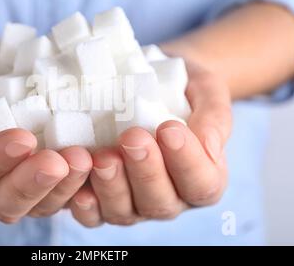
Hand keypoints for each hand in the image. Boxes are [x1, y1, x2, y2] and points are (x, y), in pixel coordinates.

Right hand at [0, 40, 92, 222]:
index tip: (22, 137)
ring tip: (84, 159)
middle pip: (6, 202)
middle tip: (58, 161)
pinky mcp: (56, 182)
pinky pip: (70, 195)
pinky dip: (86, 185)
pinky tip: (101, 164)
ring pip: (43, 205)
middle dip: (32, 183)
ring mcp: (27, 187)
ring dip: (65, 187)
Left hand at [69, 61, 231, 225]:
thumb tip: (209, 148)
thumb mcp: (206, 90)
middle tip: (132, 137)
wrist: (146, 78)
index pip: (202, 184)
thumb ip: (214, 118)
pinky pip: (92, 215)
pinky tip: (79, 186)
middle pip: (161, 202)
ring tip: (103, 156)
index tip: (169, 129)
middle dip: (146, 172)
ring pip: (124, 212)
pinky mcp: (101, 200)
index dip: (187, 162)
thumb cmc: (180, 88)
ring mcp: (133, 203)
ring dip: (112, 186)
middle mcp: (169, 196)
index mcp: (202, 176)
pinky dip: (85, 205)